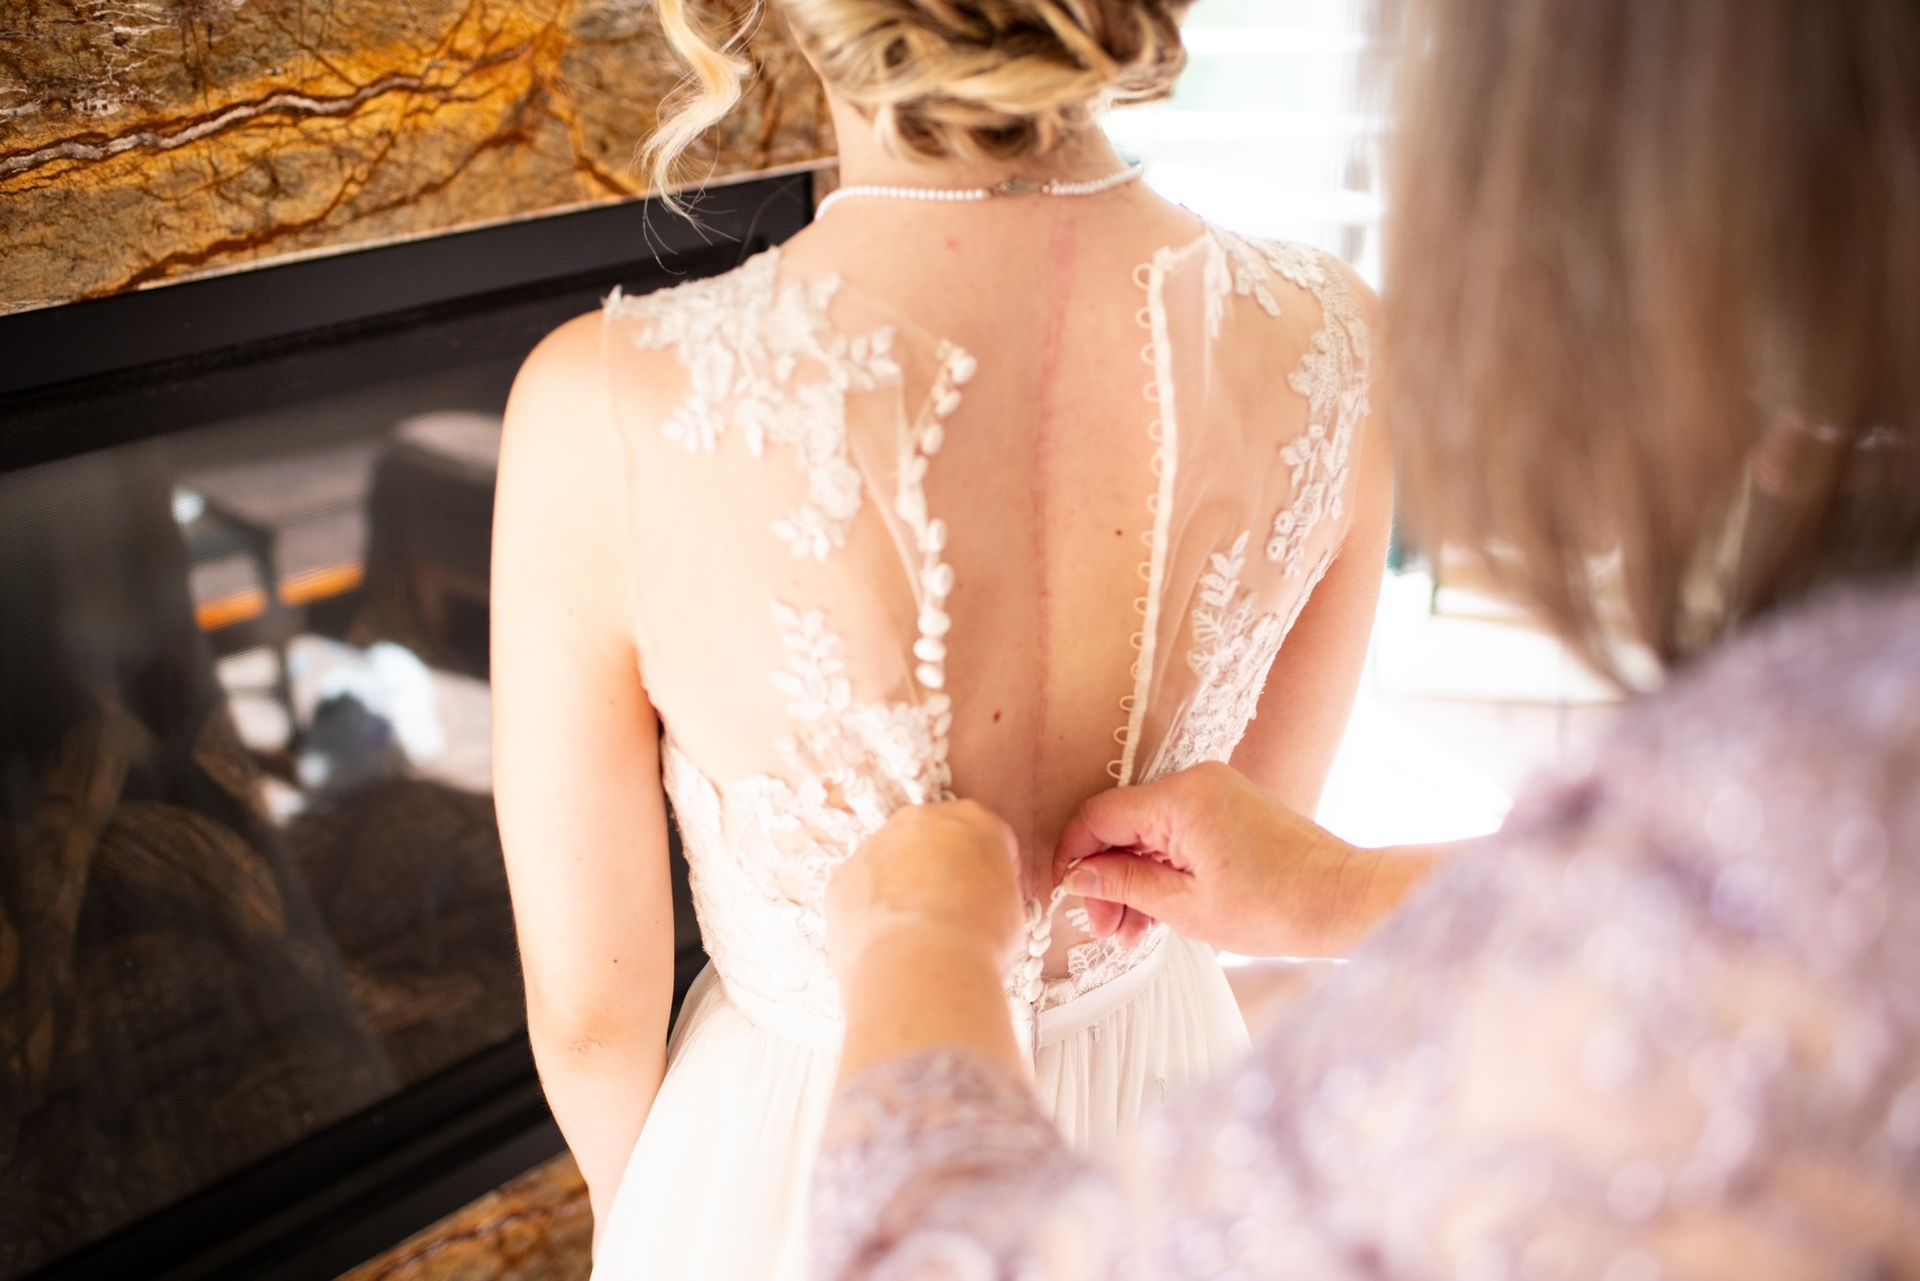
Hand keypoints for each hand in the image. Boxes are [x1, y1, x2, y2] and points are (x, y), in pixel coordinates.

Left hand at [827, 800, 1025, 988]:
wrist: (923, 969)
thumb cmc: (978, 941)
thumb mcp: (1011, 909)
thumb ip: (992, 888)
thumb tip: (980, 903)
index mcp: (974, 821)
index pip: (984, 836)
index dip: (986, 870)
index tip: (986, 898)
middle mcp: (921, 820)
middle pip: (931, 839)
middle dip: (937, 870)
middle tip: (947, 914)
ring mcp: (875, 845)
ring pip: (889, 862)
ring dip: (899, 890)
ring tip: (912, 937)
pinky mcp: (842, 876)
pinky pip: (859, 891)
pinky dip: (869, 913)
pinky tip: (885, 944)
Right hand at [1052, 762, 1424, 957]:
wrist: (1347, 901)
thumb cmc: (1277, 907)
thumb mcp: (1186, 906)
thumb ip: (1124, 882)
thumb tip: (1078, 876)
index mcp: (1181, 798)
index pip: (1099, 815)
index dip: (1073, 856)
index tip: (1064, 896)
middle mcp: (1195, 782)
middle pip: (1122, 825)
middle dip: (1106, 878)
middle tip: (1105, 931)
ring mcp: (1215, 794)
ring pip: (1149, 833)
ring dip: (1133, 880)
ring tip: (1132, 936)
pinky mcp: (1230, 809)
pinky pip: (1177, 835)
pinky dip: (1162, 870)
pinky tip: (1156, 915)